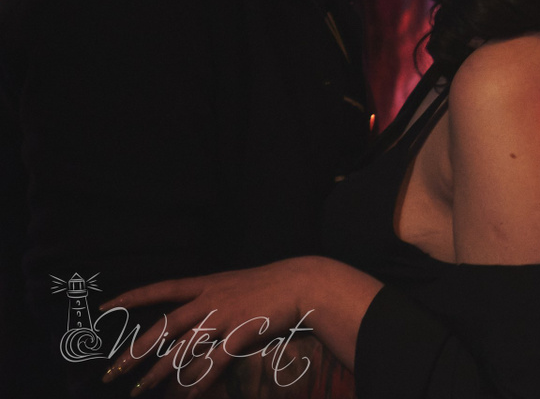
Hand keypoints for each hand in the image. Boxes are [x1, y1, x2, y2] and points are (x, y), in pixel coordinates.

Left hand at [99, 258, 326, 394]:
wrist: (303, 282)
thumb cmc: (271, 284)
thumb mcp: (235, 284)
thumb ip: (212, 298)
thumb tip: (192, 315)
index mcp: (207, 285)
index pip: (162, 289)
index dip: (133, 296)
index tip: (105, 306)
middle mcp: (210, 300)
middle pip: (163, 327)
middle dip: (135, 351)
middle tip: (112, 371)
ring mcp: (225, 317)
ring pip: (182, 348)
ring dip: (159, 372)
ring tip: (140, 389)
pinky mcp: (241, 333)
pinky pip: (215, 362)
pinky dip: (200, 381)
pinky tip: (189, 396)